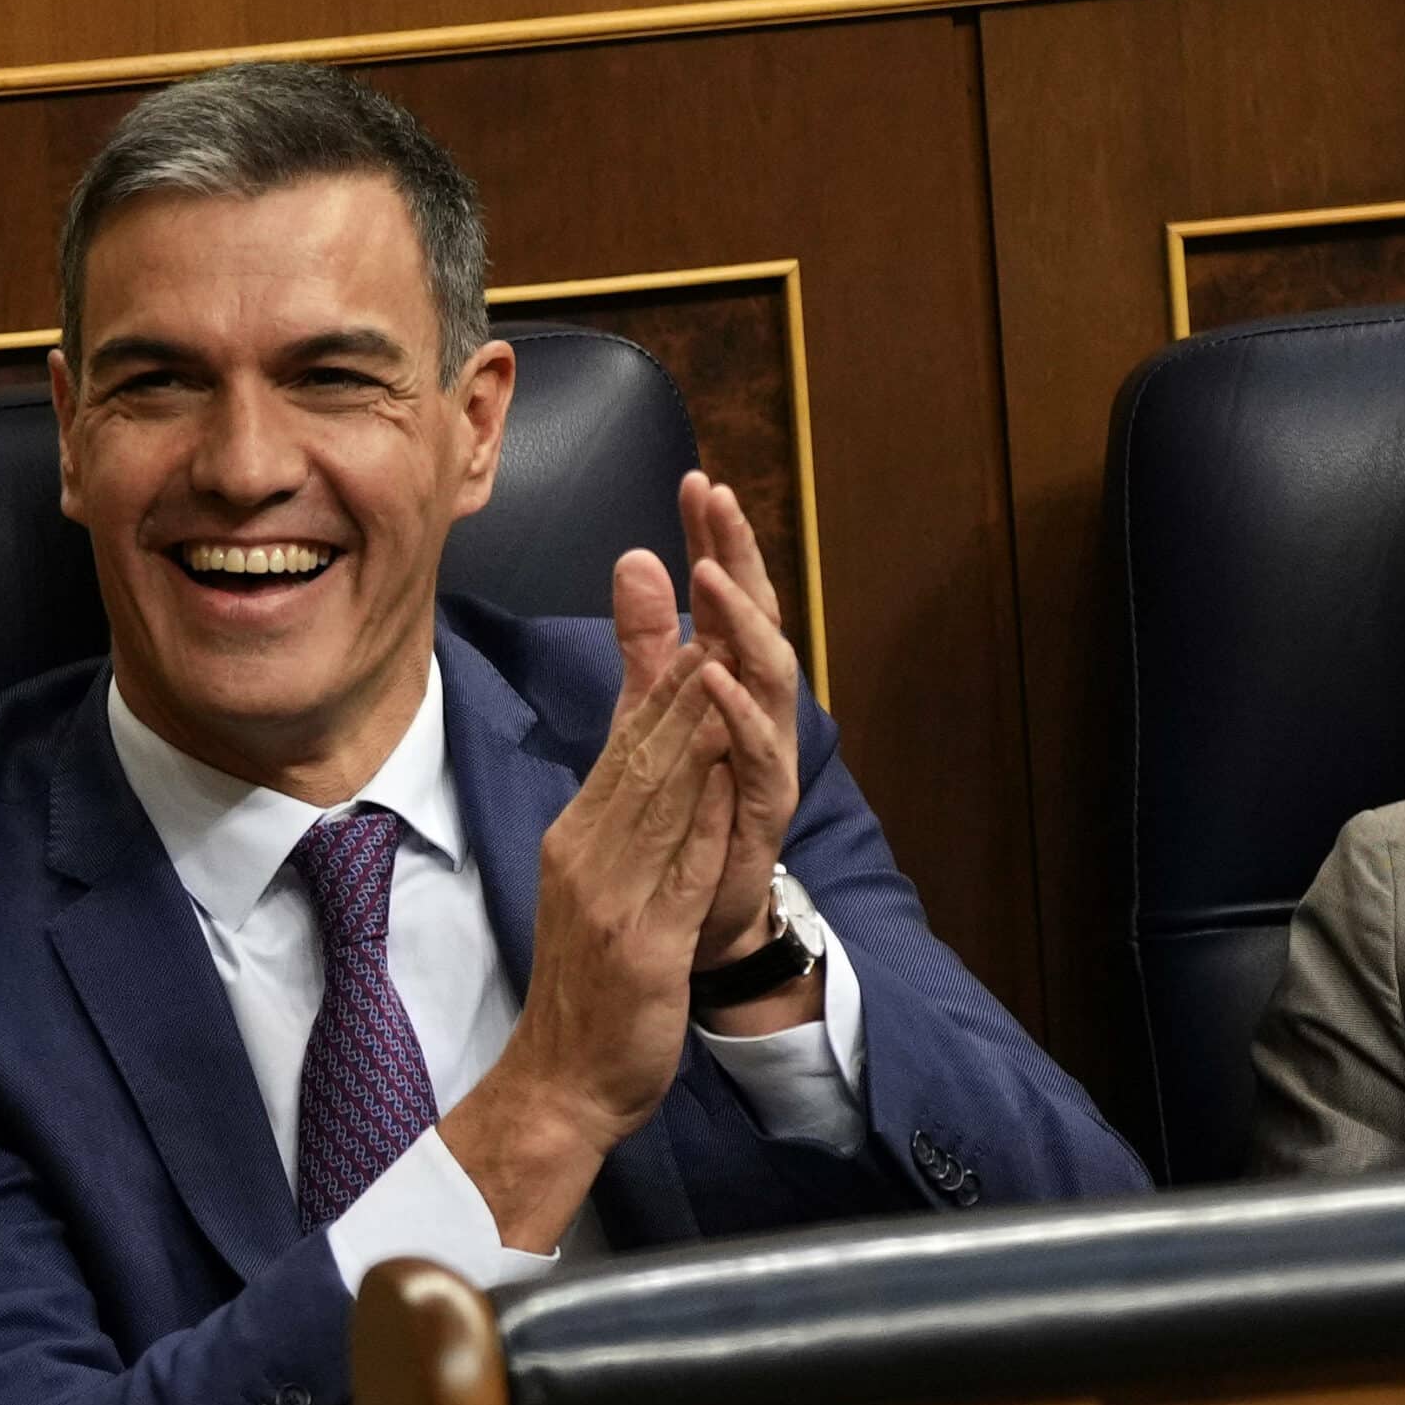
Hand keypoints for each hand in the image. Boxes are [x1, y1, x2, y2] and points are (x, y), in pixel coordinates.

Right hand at [441, 590, 736, 1247]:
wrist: (562, 1084)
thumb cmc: (588, 990)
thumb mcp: (597, 889)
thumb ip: (624, 819)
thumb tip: (645, 759)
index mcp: (578, 839)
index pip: (626, 746)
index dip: (659, 678)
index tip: (690, 610)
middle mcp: (589, 856)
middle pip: (642, 754)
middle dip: (677, 676)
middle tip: (709, 600)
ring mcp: (614, 900)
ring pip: (661, 799)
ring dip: (694, 727)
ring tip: (723, 660)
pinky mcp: (645, 947)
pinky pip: (681, 871)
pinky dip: (706, 819)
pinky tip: (731, 776)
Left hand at [677, 473, 801, 968]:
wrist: (693, 924)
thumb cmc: (683, 817)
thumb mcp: (650, 717)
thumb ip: (646, 645)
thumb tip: (637, 558)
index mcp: (730, 685)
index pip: (727, 598)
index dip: (716, 541)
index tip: (697, 480)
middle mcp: (759, 714)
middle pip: (756, 620)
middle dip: (740, 559)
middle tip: (718, 499)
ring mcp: (766, 760)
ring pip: (767, 679)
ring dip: (740, 624)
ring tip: (711, 574)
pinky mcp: (763, 810)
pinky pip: (756, 755)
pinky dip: (738, 714)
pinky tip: (714, 676)